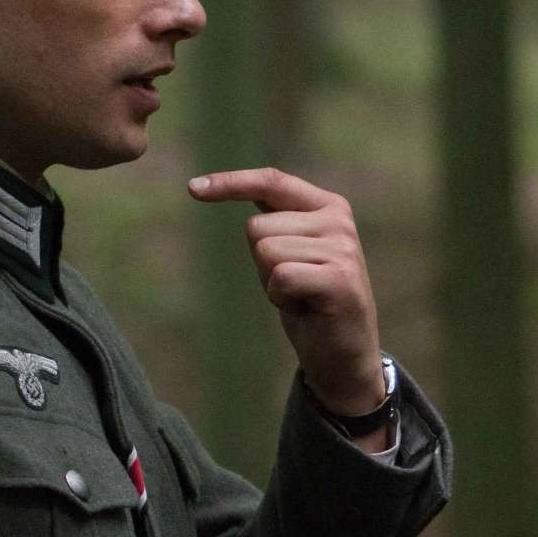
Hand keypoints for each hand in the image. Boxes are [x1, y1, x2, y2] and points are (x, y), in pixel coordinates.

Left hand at [187, 168, 385, 420]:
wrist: (345, 354)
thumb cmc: (311, 301)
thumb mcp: (293, 251)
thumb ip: (276, 219)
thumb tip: (227, 186)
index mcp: (329, 206)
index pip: (271, 181)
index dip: (231, 183)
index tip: (192, 189)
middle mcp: (339, 221)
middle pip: (257, 227)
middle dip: (262, 263)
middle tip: (294, 285)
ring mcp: (342, 249)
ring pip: (265, 251)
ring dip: (272, 283)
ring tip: (301, 296)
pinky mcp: (338, 279)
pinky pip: (279, 276)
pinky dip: (281, 299)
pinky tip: (307, 309)